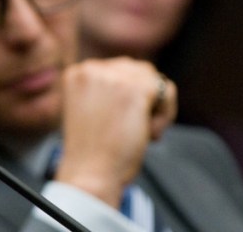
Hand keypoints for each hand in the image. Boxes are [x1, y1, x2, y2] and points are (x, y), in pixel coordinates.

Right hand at [53, 57, 177, 206]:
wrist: (89, 172)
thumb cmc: (92, 149)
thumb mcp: (90, 107)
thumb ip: (106, 88)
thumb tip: (144, 72)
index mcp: (76, 72)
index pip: (117, 69)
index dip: (126, 97)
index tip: (117, 121)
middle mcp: (92, 68)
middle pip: (137, 70)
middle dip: (143, 98)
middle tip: (132, 128)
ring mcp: (113, 77)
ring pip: (153, 79)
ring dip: (155, 106)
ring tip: (143, 131)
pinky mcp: (135, 90)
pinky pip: (166, 91)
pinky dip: (165, 115)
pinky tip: (150, 135)